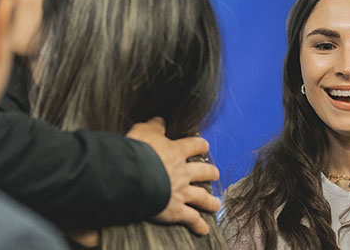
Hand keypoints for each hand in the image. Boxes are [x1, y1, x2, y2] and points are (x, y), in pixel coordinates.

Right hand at [126, 117, 220, 234]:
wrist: (132, 175)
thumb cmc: (135, 152)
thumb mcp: (143, 132)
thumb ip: (154, 127)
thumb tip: (160, 120)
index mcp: (176, 152)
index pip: (194, 146)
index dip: (201, 146)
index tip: (204, 147)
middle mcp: (182, 172)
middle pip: (203, 172)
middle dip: (210, 173)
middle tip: (215, 174)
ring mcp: (181, 192)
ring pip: (201, 196)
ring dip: (210, 201)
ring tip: (216, 204)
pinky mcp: (176, 210)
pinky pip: (191, 219)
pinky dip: (198, 225)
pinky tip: (204, 229)